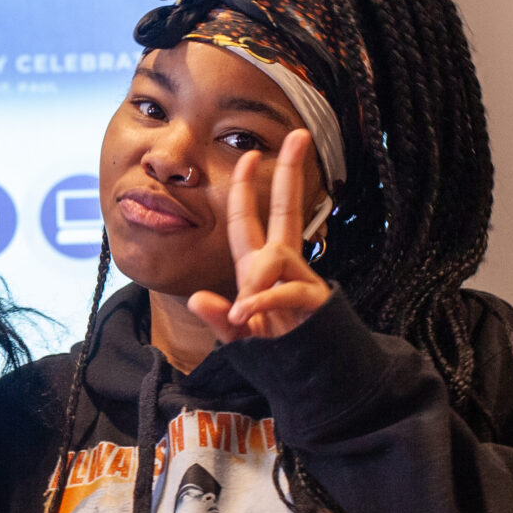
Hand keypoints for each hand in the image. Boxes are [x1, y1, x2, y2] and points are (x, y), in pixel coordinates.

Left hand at [189, 129, 330, 342]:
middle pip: (287, 210)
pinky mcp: (314, 300)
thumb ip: (218, 319)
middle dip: (291, 172)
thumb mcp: (236, 337)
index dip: (248, 188)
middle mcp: (281, 266)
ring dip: (258, 281)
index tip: (252, 153)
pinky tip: (249, 315)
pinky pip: (285, 290)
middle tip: (299, 135)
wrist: (310, 377)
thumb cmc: (274, 352)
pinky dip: (264, 301)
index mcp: (258, 267)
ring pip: (277, 256)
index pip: (250, 220)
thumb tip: (198, 300)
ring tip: (245, 314)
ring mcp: (300, 280)